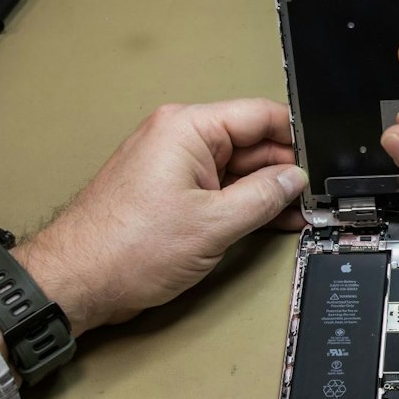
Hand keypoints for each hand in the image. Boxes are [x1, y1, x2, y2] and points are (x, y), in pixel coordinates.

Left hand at [0, 100, 306, 346]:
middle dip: (283, 172)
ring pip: (236, 169)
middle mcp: (178, 138)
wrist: (74, 282)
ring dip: (265, 193)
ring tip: (298, 216)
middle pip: (251, 143)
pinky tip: (267, 223)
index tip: (323, 164)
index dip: (296, 140)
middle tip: (316, 200)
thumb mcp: (213, 224)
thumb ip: (263, 198)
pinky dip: (241, 204)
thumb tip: (294, 181)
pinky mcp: (168, 191)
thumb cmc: (127, 249)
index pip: (260, 116)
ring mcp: (172, 165)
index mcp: (188, 128)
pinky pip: (216, 188)